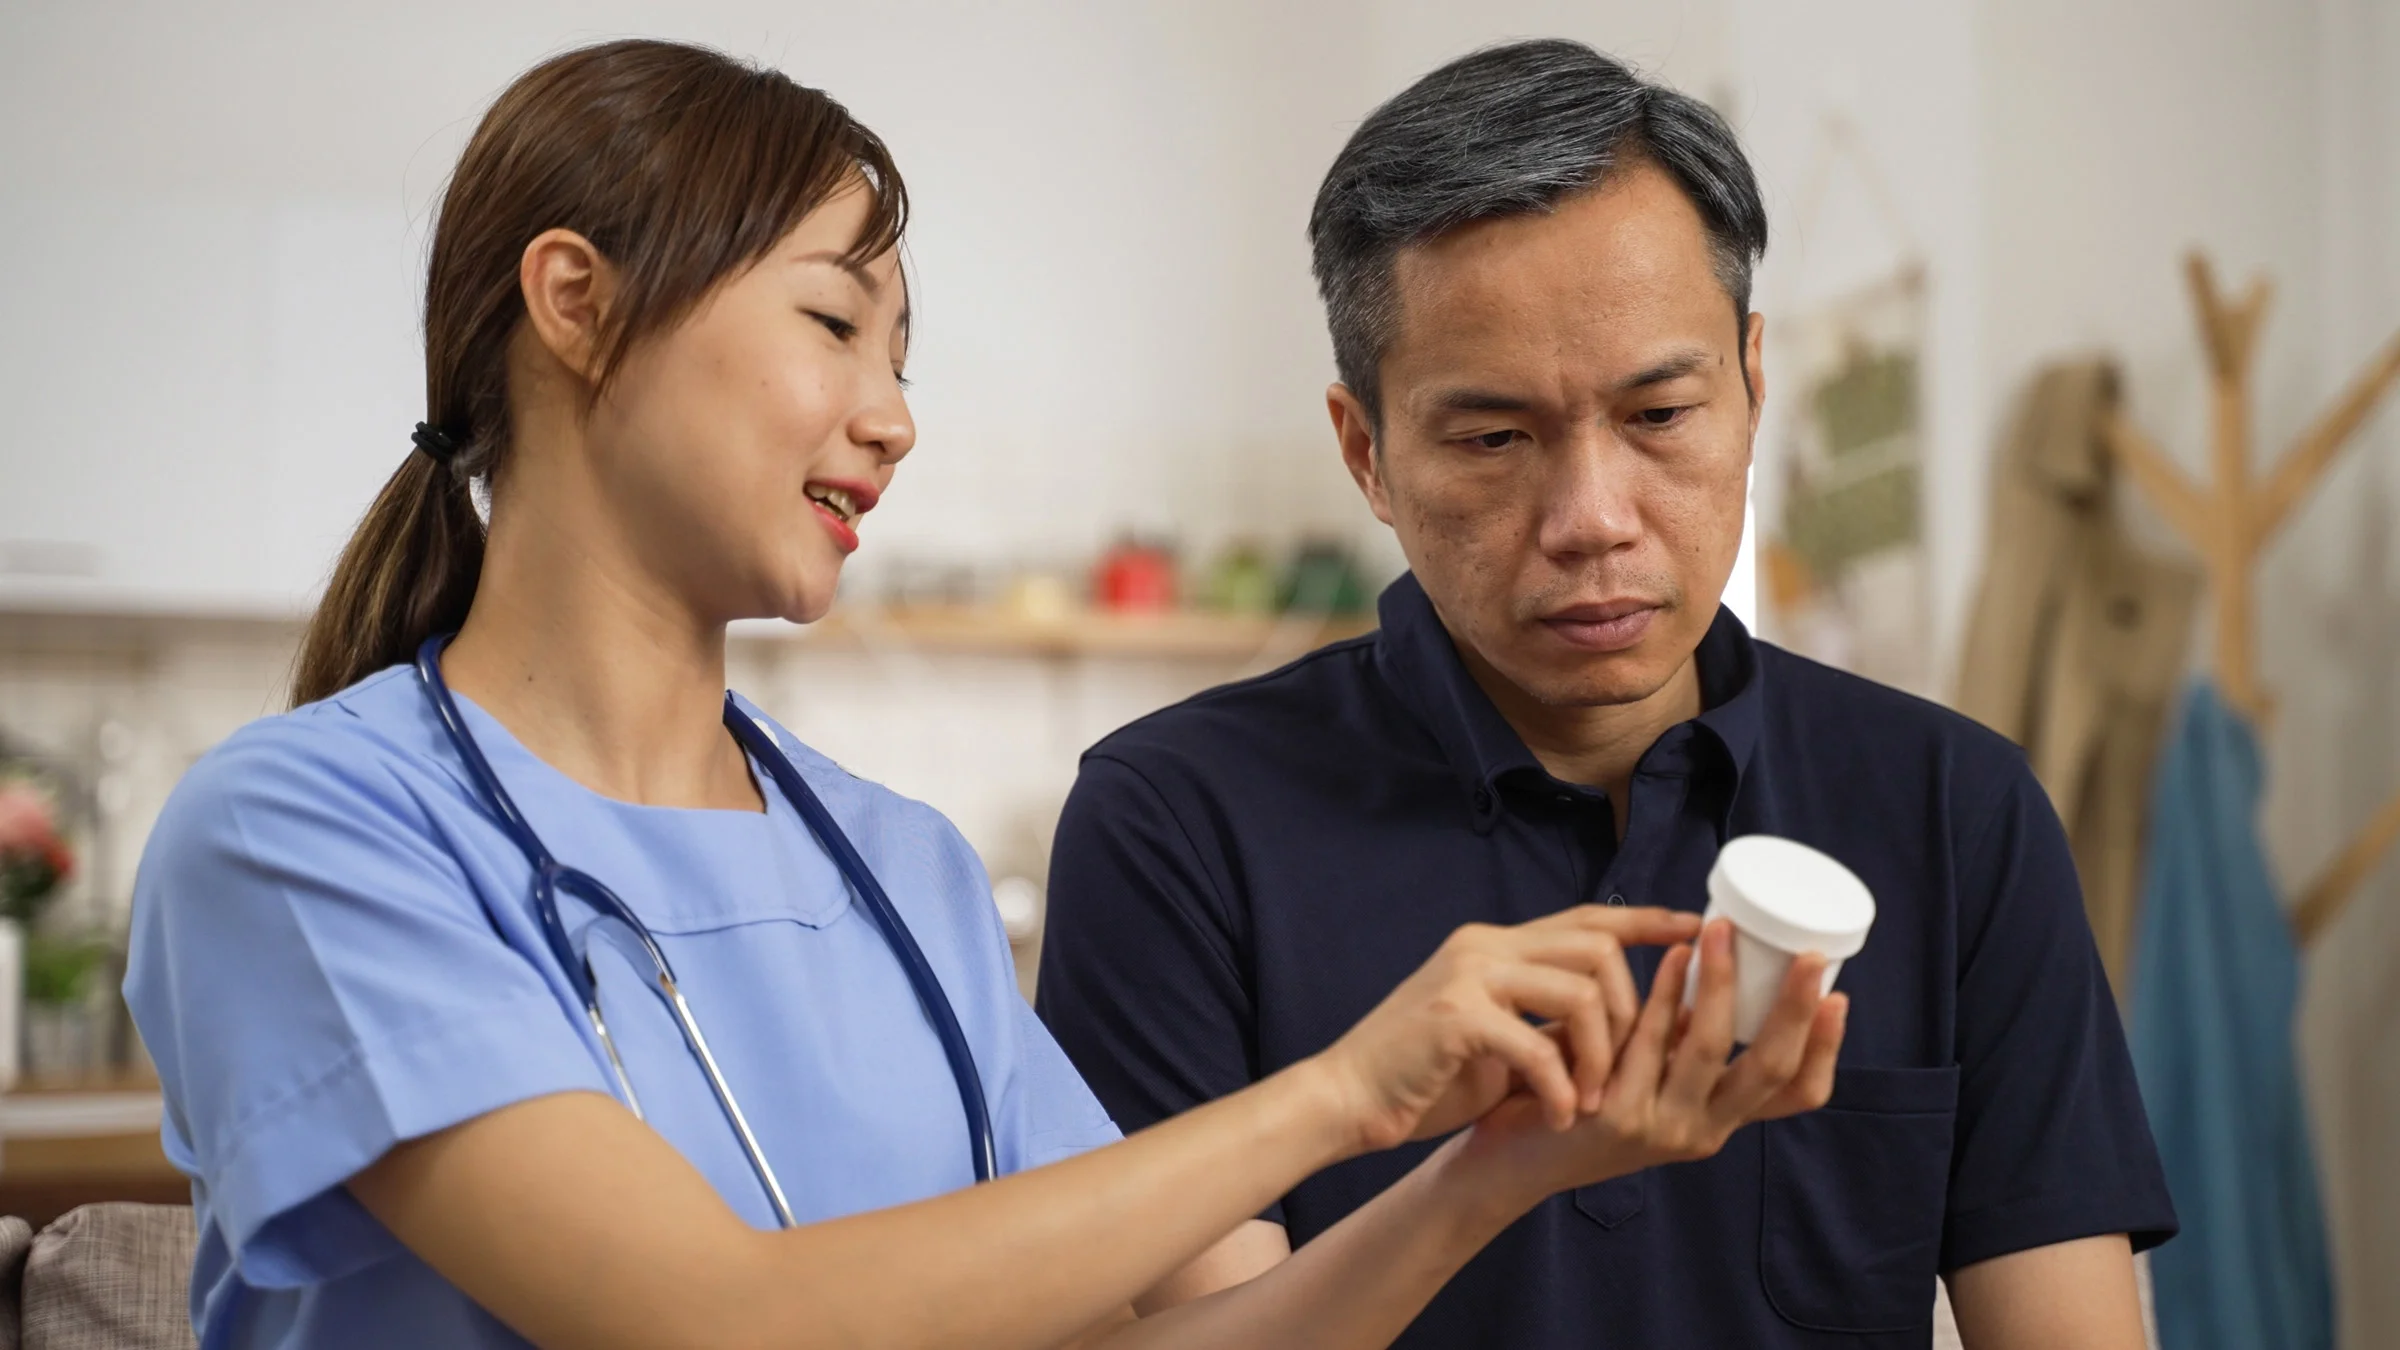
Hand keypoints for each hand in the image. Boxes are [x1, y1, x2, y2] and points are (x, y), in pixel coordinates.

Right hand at [1308, 905, 1701, 1155]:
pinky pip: (1536, 1046)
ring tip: (1592, 1100)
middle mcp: (1483, 947)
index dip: (1646, 921)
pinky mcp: (1453, 1017)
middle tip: (1630, 1065)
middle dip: (1631, 1009)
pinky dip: (1560, 1088)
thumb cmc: (1422, 1075)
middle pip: (1596, 948)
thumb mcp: (1496, 1037)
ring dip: (1600, 1055)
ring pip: (1578, 991)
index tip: (1692, 931)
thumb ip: (1545, 1020)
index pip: (1586, 918)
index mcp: (1494, 946)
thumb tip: (1616, 1025)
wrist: (1345, 1097)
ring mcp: (1467, 976)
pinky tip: (1558, 1117)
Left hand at [1452, 919, 1846, 1204]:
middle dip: (1795, 1009)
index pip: (1797, 1095)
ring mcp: (1661, 1127)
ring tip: (1724, 931)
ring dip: (1721, 982)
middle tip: (1809, 954)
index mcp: (1719, 1121)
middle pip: (1770, 1070)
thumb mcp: (1653, 1076)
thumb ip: (1687, 1044)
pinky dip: (1666, 993)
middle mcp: (1702, 1132)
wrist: (1511, 1155)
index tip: (1840, 996)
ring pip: (1709, 1047)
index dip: (1825, 1048)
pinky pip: (1650, 1041)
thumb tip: (1722, 966)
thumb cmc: (1586, 1095)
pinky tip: (1669, 957)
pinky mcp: (1617, 1115)